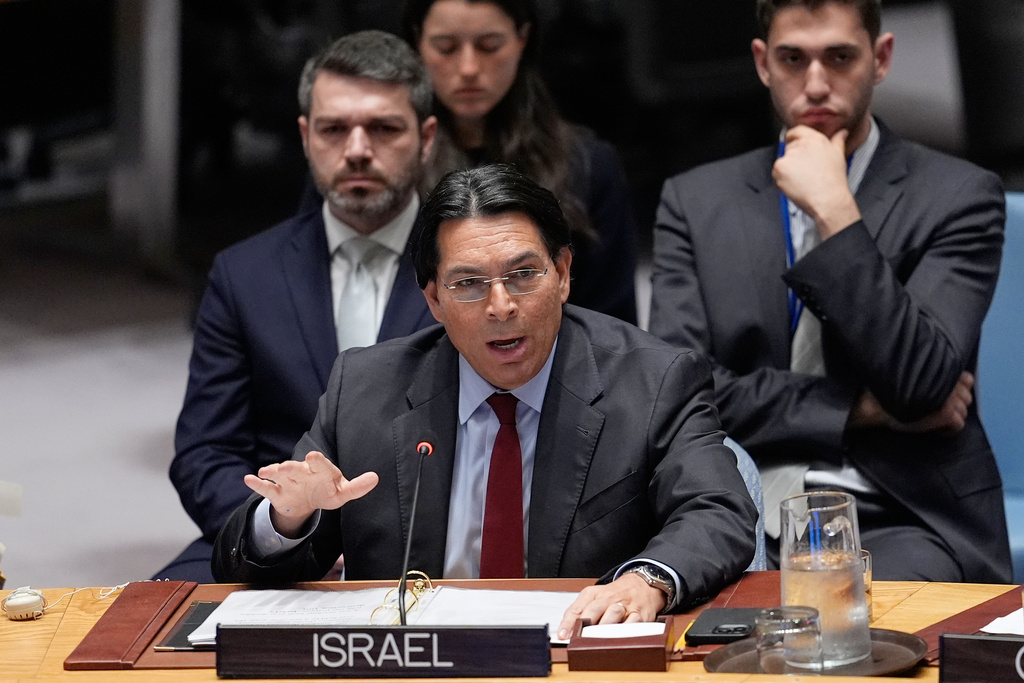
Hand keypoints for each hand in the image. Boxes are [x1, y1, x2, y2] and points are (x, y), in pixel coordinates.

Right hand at [243, 451, 378, 537]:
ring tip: (267, 471)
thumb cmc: (327, 491)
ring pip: (279, 476)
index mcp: (320, 470)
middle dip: (291, 468)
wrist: (308, 501)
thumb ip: (357, 487)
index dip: (317, 461)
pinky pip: (266, 488)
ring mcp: (288, 482)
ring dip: (273, 473)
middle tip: (286, 466)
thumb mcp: (343, 492)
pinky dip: (257, 484)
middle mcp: (302, 473)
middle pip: (296, 469)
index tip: (313, 456)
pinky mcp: (277, 493)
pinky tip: (249, 479)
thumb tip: (375, 478)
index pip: (320, 464)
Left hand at [555, 572, 666, 639]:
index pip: (577, 608)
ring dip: (604, 627)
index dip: (568, 623)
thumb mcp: (594, 598)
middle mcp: (608, 598)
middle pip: (594, 608)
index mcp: (593, 594)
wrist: (641, 585)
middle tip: (578, 637)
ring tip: (596, 639)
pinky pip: (632, 622)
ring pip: (613, 613)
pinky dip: (625, 630)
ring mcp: (624, 605)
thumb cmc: (614, 595)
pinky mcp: (639, 614)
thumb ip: (579, 612)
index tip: (563, 635)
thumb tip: (565, 631)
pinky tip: (618, 637)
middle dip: (585, 623)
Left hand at [773, 125, 860, 236]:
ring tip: (803, 179)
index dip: (793, 137)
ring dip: (788, 169)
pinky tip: (795, 184)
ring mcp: (789, 156)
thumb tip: (842, 133)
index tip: (793, 143)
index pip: (797, 131)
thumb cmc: (833, 181)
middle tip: (804, 171)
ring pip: (783, 161)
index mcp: (815, 139)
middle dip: (794, 159)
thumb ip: (837, 141)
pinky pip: (776, 172)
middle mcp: (801, 145)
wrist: (827, 198)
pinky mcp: (780, 167)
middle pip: (789, 147)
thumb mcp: (839, 155)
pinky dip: (782, 179)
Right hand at [849, 372, 973, 433]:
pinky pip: (958, 425)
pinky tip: (935, 430)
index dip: (958, 389)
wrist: (877, 405)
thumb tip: (958, 381)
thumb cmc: (891, 393)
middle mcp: (949, 382)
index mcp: (941, 370)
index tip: (943, 397)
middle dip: (956, 404)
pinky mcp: (947, 412)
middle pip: (967, 398)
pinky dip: (948, 430)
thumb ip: (931, 376)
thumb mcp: (911, 377)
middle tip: (936, 410)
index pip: (967, 380)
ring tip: (935, 419)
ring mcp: (949, 398)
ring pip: (963, 412)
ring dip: (951, 417)